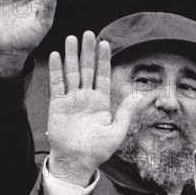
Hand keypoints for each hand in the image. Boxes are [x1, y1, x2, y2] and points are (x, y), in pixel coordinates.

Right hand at [47, 32, 144, 186]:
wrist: (76, 162)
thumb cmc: (97, 150)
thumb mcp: (116, 131)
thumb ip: (126, 112)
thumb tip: (139, 94)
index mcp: (101, 102)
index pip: (103, 75)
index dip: (104, 59)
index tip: (105, 42)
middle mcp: (86, 98)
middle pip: (87, 69)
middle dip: (87, 51)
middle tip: (88, 33)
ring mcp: (71, 100)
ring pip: (71, 73)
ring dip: (71, 56)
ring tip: (72, 38)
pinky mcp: (57, 105)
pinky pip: (57, 84)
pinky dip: (56, 70)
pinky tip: (56, 55)